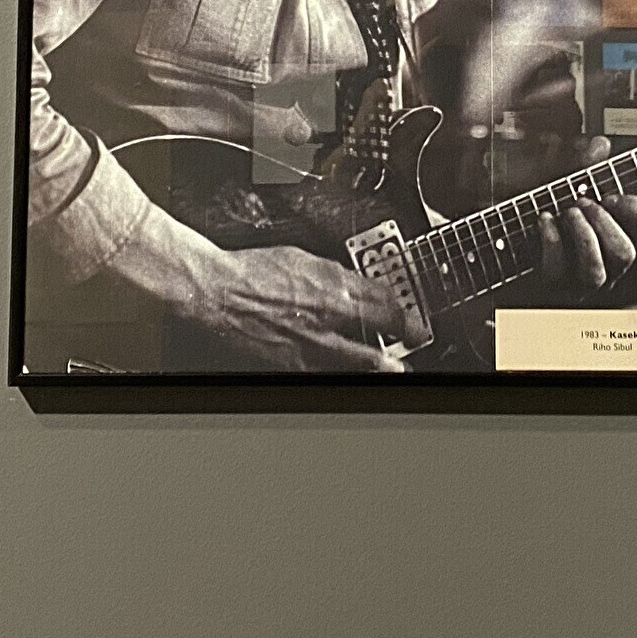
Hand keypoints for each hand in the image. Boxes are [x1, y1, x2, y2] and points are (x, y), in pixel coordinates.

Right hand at [195, 247, 409, 371]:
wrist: (220, 291)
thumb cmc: (252, 271)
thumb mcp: (301, 258)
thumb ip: (332, 273)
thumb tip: (351, 282)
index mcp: (332, 281)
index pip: (383, 295)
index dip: (403, 306)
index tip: (410, 312)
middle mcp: (329, 311)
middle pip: (382, 326)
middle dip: (405, 333)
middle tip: (416, 338)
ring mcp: (314, 340)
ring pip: (361, 358)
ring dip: (383, 364)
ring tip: (397, 368)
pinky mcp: (295, 361)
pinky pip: (328, 372)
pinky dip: (344, 376)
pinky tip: (351, 379)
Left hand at [538, 136, 636, 295]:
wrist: (503, 242)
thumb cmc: (540, 212)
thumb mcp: (560, 184)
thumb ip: (581, 166)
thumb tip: (600, 145)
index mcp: (618, 238)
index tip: (612, 195)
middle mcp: (605, 265)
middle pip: (625, 254)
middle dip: (603, 221)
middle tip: (583, 202)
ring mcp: (577, 282)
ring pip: (595, 273)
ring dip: (581, 235)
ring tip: (567, 212)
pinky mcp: (548, 288)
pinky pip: (557, 271)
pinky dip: (550, 240)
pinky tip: (544, 220)